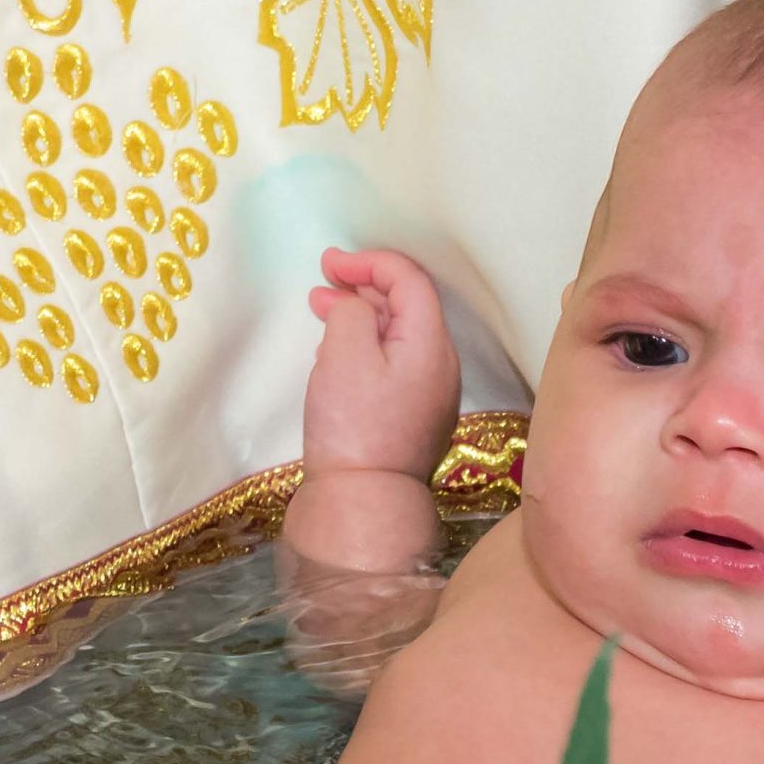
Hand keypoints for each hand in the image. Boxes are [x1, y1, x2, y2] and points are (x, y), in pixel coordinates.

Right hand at [303, 248, 461, 481]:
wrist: (364, 501)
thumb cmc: (353, 427)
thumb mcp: (344, 353)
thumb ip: (350, 310)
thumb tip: (354, 304)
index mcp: (431, 343)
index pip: (409, 280)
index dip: (369, 262)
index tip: (329, 263)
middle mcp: (441, 364)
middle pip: (408, 305)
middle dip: (363, 285)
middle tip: (322, 281)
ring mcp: (431, 393)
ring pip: (399, 335)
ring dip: (362, 315)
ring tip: (321, 310)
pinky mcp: (415, 415)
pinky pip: (395, 363)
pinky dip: (367, 344)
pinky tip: (337, 352)